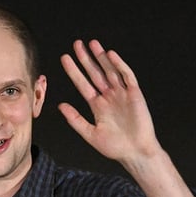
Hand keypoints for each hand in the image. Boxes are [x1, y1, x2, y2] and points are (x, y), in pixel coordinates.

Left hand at [58, 39, 161, 168]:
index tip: (65, 59)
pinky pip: (127, 76)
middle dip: (86, 59)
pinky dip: (119, 65)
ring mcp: (121, 94)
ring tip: (92, 44)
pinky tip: (111, 55)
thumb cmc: (115, 147)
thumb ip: (75, 119)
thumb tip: (60, 105)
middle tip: (76, 44)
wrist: (135, 153)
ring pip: (110, 71)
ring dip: (101, 57)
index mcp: (97, 105)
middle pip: (95, 73)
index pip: (83, 84)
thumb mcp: (90, 133)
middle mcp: (108, 96)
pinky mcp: (134, 94)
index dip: (74, 71)